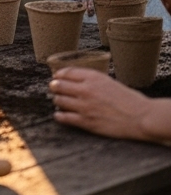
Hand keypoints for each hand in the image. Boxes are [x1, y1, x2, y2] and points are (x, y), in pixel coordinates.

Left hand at [50, 68, 170, 141]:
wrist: (142, 117)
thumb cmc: (130, 99)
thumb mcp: (109, 81)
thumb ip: (92, 80)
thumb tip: (76, 81)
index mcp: (93, 77)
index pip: (66, 72)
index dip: (58, 75)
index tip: (56, 77)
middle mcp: (86, 90)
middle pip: (58, 85)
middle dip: (54, 87)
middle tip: (54, 89)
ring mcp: (85, 106)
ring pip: (59, 100)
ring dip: (57, 101)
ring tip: (58, 101)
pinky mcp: (87, 122)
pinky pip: (64, 117)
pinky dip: (59, 115)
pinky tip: (59, 115)